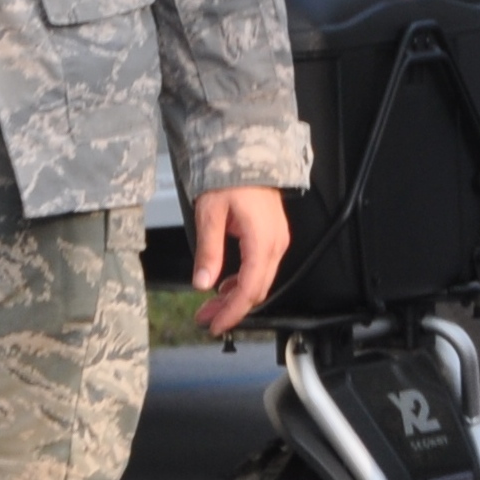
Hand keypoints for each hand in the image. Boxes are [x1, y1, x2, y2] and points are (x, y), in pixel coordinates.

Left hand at [189, 185, 290, 336]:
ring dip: (236, 296)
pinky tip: (226, 285)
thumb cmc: (230, 177)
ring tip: (212, 305)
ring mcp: (277, 240)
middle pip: (256, 290)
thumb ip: (208, 252)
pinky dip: (243, 281)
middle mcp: (275, 244)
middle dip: (232, 308)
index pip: (248, 289)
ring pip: (260, 281)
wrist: (246, 154)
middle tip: (206, 318)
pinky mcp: (273, 236)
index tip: (215, 324)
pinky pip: (261, 267)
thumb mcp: (210, 215)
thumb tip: (202, 283)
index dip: (232, 312)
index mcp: (262, 241)